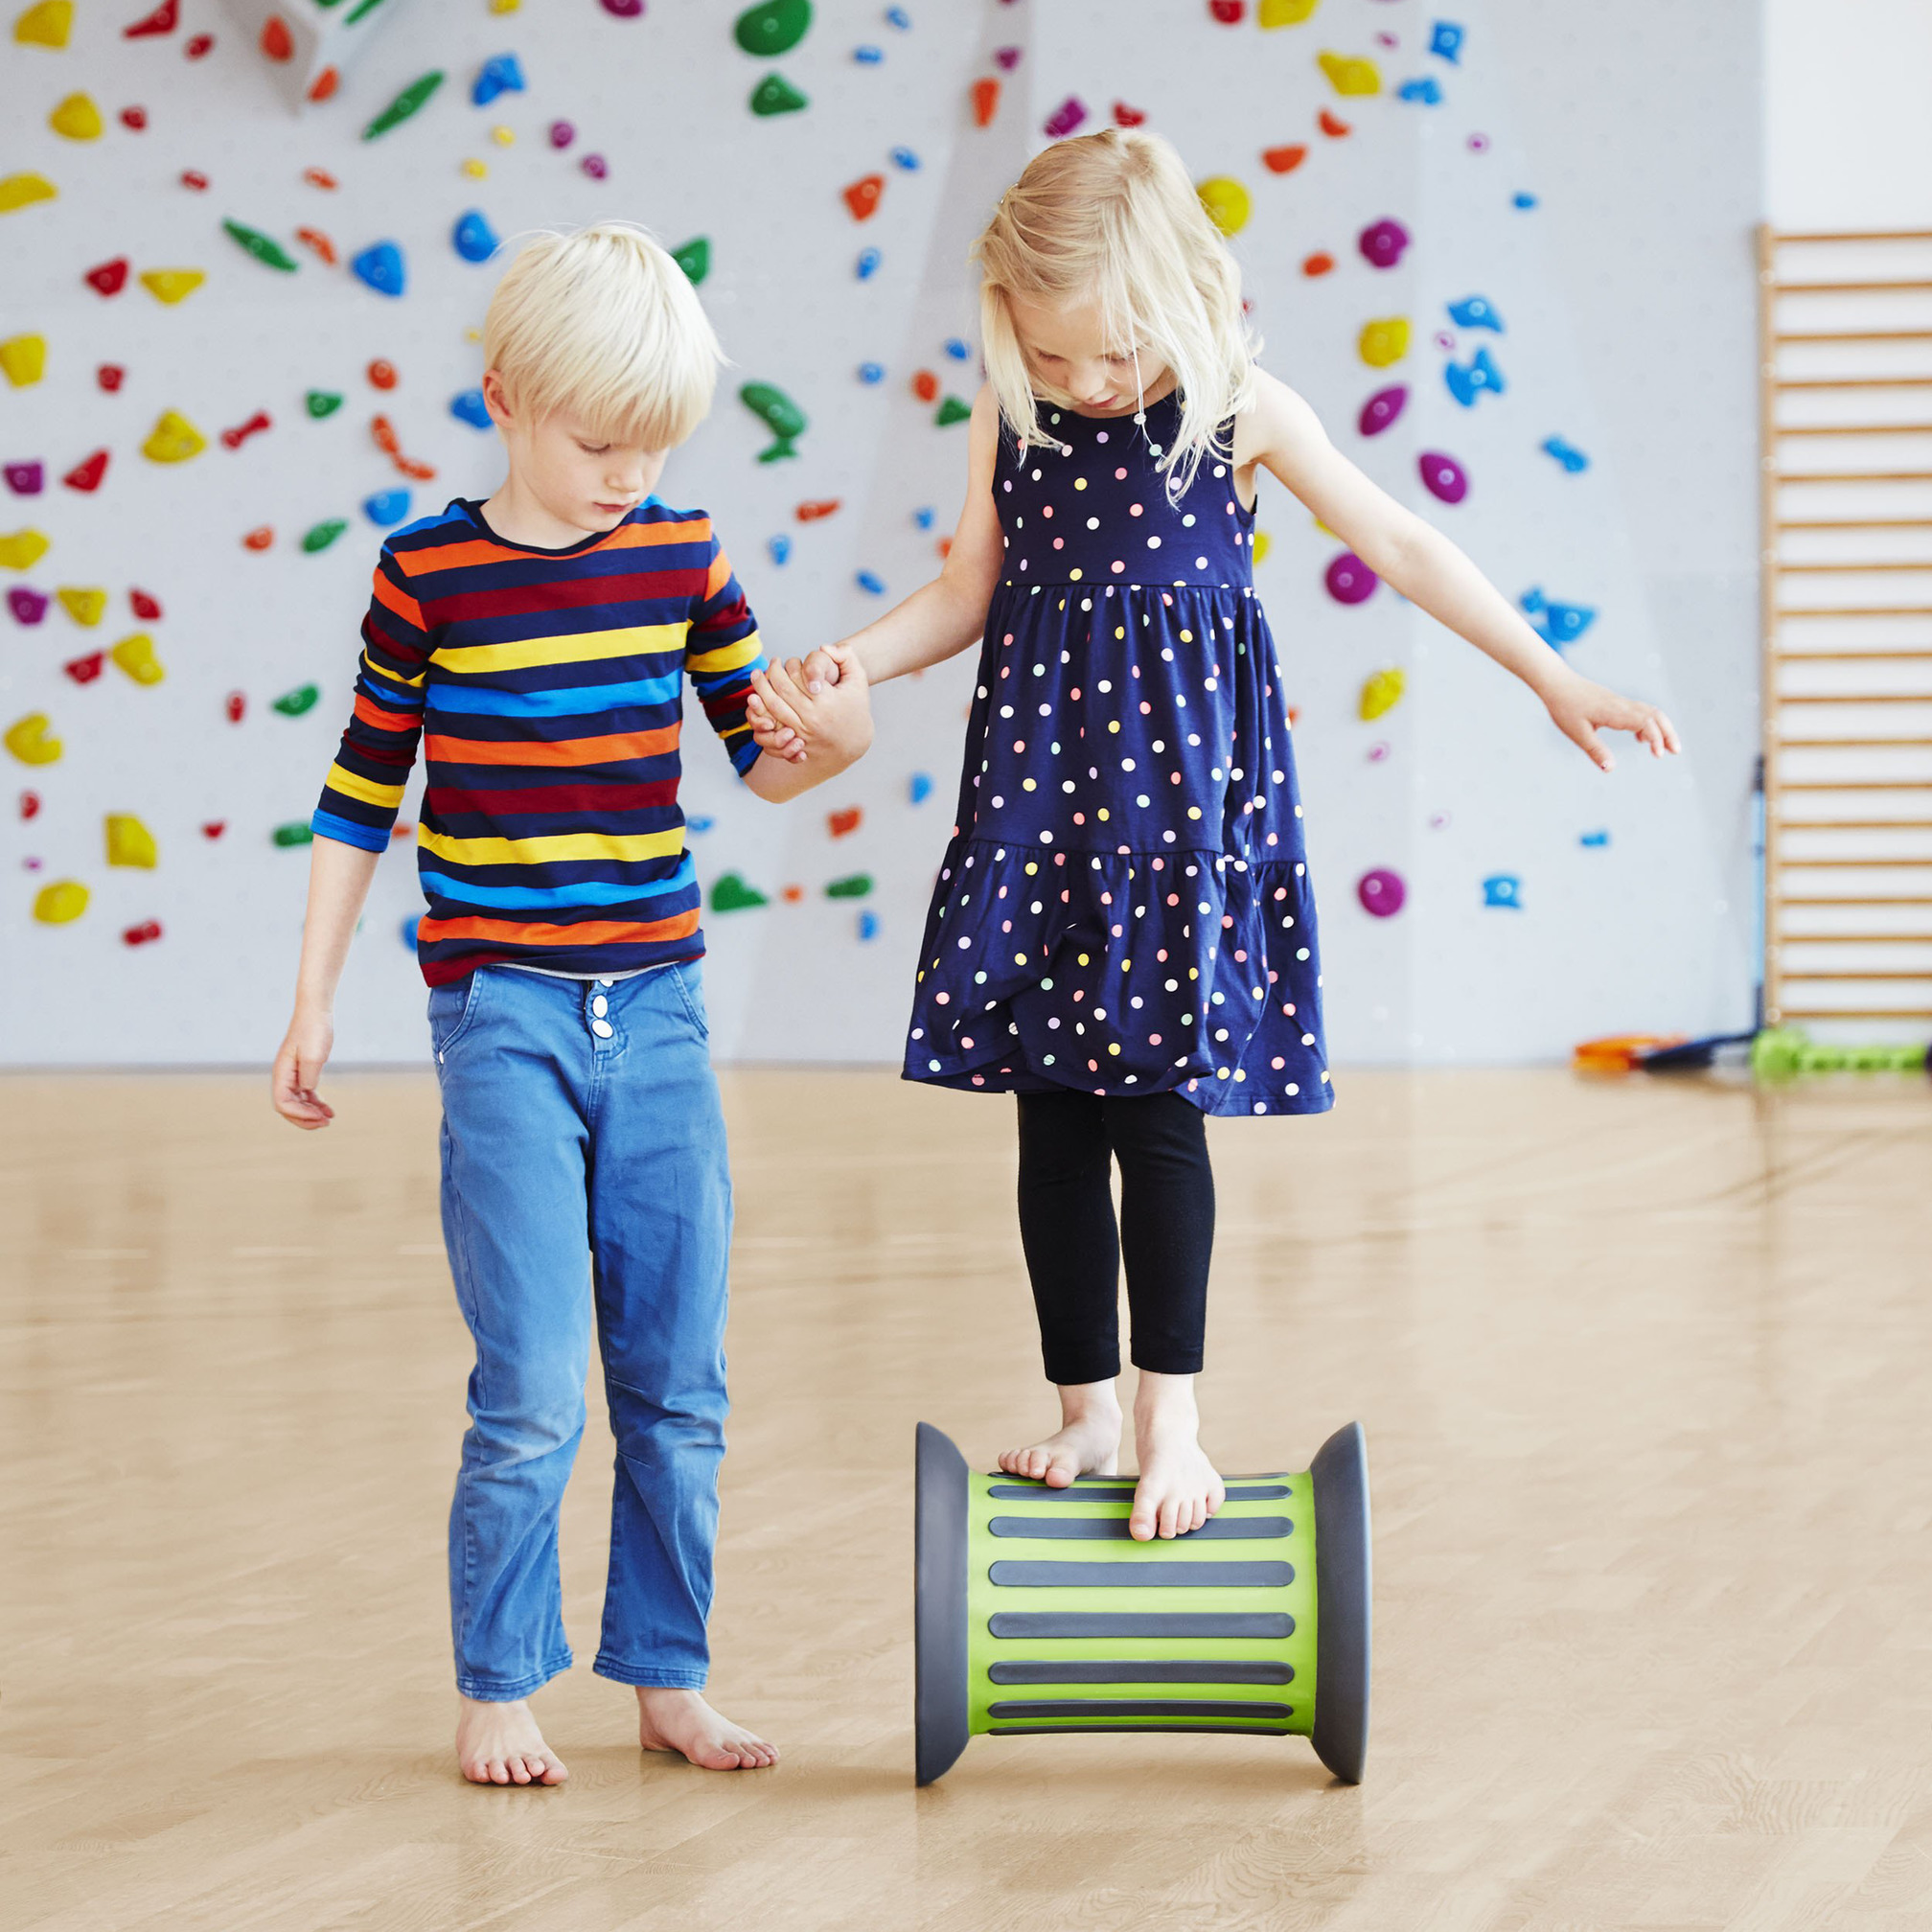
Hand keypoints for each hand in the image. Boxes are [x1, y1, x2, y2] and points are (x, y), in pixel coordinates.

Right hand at [272, 1006, 335, 1128]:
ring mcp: (293, 1075)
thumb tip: (308, 1091)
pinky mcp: (303, 1072)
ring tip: (329, 1119)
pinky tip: (329, 1110)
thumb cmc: (314, 1030)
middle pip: (287, 1107)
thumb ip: (308, 1076)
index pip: (282, 1103)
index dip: (299, 1114)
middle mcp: (284, 1076)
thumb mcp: (313, 1054)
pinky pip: (306, 1094)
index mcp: (282, 1073)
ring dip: (311, 1113)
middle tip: (326, 1123)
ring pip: (297, 1103)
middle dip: (304, 1119)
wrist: (316, 1012)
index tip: (320, 1116)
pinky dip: (315, 1104)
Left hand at [748, 645, 871, 766]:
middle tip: (769, 664)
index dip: (788, 665)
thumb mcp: (858, 680)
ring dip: (760, 689)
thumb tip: (823, 647)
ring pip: (772, 708)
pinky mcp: (795, 743)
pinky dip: (761, 712)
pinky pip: (772, 726)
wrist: (855, 743)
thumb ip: (846, 656)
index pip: (797, 677)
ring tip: (756, 676)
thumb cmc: (856, 707)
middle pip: (780, 691)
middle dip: (770, 674)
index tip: (786, 660)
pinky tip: (758, 699)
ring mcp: (802, 733)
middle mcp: (812, 718)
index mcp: (826, 701)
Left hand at [1542, 669, 1680, 770]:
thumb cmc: (1565, 707)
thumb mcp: (1577, 733)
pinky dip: (1650, 723)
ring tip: (1666, 748)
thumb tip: (1610, 769)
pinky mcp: (1617, 702)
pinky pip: (1641, 710)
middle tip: (1676, 752)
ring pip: (1651, 711)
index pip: (1645, 723)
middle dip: (1668, 733)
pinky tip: (1641, 738)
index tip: (1658, 755)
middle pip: (1655, 715)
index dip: (1656, 738)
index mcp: (1614, 712)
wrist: (1557, 683)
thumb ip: (1595, 751)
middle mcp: (1622, 705)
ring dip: (1662, 728)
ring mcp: (1621, 702)